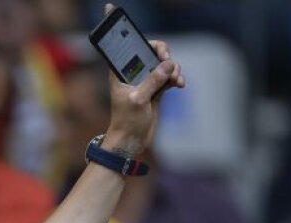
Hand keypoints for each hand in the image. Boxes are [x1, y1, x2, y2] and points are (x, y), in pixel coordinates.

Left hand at [98, 4, 183, 156]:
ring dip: (172, 67)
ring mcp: (145, 80)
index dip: (114, 27)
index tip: (110, 8)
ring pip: (162, 62)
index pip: (116, 45)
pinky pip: (169, 75)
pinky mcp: (156, 89)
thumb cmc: (126, 122)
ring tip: (175, 80)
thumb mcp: (138, 100)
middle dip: (161, 50)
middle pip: (148, 48)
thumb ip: (153, 81)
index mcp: (119, 72)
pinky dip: (176, 77)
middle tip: (167, 59)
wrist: (132, 141)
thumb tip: (168, 65)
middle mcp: (131, 73)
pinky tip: (180, 84)